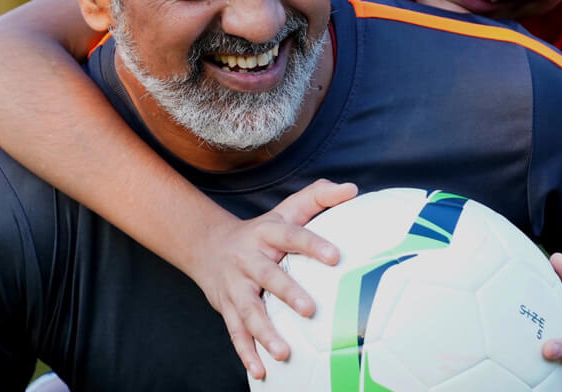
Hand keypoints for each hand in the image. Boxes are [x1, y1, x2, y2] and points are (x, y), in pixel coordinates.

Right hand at [191, 179, 357, 379]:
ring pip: (247, 310)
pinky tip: (261, 372)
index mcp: (267, 233)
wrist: (208, 245)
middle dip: (287, 293)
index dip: (313, 244)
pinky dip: (245, 353)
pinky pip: (234, 332)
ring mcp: (235, 285)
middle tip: (310, 309)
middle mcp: (248, 259)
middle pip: (267, 275)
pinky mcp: (226, 307)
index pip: (292, 235)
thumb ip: (318, 196)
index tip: (336, 257)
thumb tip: (352, 189)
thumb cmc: (263, 231)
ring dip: (264, 332)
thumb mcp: (287, 210)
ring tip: (284, 353)